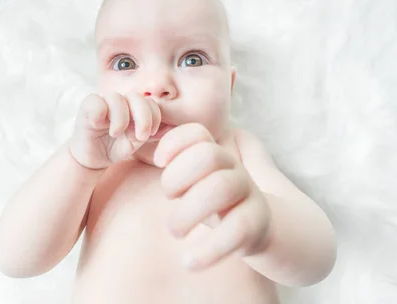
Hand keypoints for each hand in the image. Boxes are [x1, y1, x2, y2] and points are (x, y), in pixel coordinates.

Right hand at [69, 92, 160, 169]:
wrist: (94, 158)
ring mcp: (103, 101)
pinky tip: (99, 126)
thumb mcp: (138, 140)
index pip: (151, 103)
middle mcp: (120, 100)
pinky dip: (100, 114)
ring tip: (116, 134)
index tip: (149, 135)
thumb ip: (153, 131)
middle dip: (143, 118)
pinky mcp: (87, 106)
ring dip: (121, 119)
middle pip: (137, 97)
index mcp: (134, 105)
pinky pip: (96, 102)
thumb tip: (173, 127)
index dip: (155, 118)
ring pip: (117, 99)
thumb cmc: (117, 146)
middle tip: (139, 137)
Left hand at [154, 123, 270, 270]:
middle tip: (168, 198)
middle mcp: (234, 168)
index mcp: (215, 154)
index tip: (159, 162)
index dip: (174, 143)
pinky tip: (189, 262)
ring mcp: (248, 193)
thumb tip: (139, 153)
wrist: (256, 227)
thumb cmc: (211, 202)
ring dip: (189, 212)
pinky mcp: (257, 223)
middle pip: (208, 155)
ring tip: (174, 232)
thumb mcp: (193, 182)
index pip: (197, 133)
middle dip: (178, 177)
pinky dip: (209, 249)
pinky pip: (237, 229)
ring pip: (222, 187)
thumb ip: (173, 167)